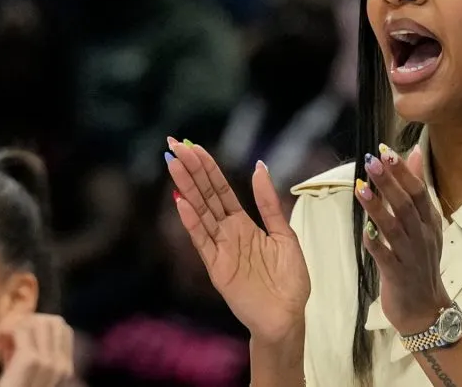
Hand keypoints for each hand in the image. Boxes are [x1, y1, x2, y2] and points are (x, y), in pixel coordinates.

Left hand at [0, 314, 73, 386]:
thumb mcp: (22, 372)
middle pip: (53, 321)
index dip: (37, 325)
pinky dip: (5, 330)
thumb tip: (26, 322)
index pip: (62, 328)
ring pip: (39, 321)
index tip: (13, 338)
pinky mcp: (31, 361)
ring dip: (15, 325)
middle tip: (3, 338)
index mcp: (64, 370)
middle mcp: (62, 367)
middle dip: (27, 321)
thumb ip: (31, 352)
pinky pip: (22, 330)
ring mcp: (49, 364)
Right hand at [165, 138, 309, 342]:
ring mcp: (220, 249)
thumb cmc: (288, 280)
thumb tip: (259, 167)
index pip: (220, 190)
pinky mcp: (218, 268)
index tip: (193, 146)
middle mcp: (227, 233)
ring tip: (173, 166)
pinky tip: (181, 204)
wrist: (288, 316)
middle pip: (206, 196)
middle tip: (174, 146)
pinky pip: (203, 242)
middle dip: (191, 171)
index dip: (208, 168)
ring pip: (200, 213)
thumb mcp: (283, 234)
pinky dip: (192, 223)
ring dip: (187, 189)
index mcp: (243, 224)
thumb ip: (268, 203)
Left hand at [356, 145, 449, 334]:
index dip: (402, 171)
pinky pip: (385, 257)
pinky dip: (375, 243)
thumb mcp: (425, 223)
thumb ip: (417, 187)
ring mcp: (411, 256)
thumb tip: (413, 152)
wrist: (424, 309)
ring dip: (377, 207)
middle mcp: (422, 236)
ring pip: (394, 227)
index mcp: (429, 222)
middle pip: (406, 205)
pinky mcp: (397, 275)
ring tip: (361, 188)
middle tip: (372, 161)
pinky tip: (364, 230)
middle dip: (389, 182)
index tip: (385, 150)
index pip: (418, 191)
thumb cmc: (420, 261)